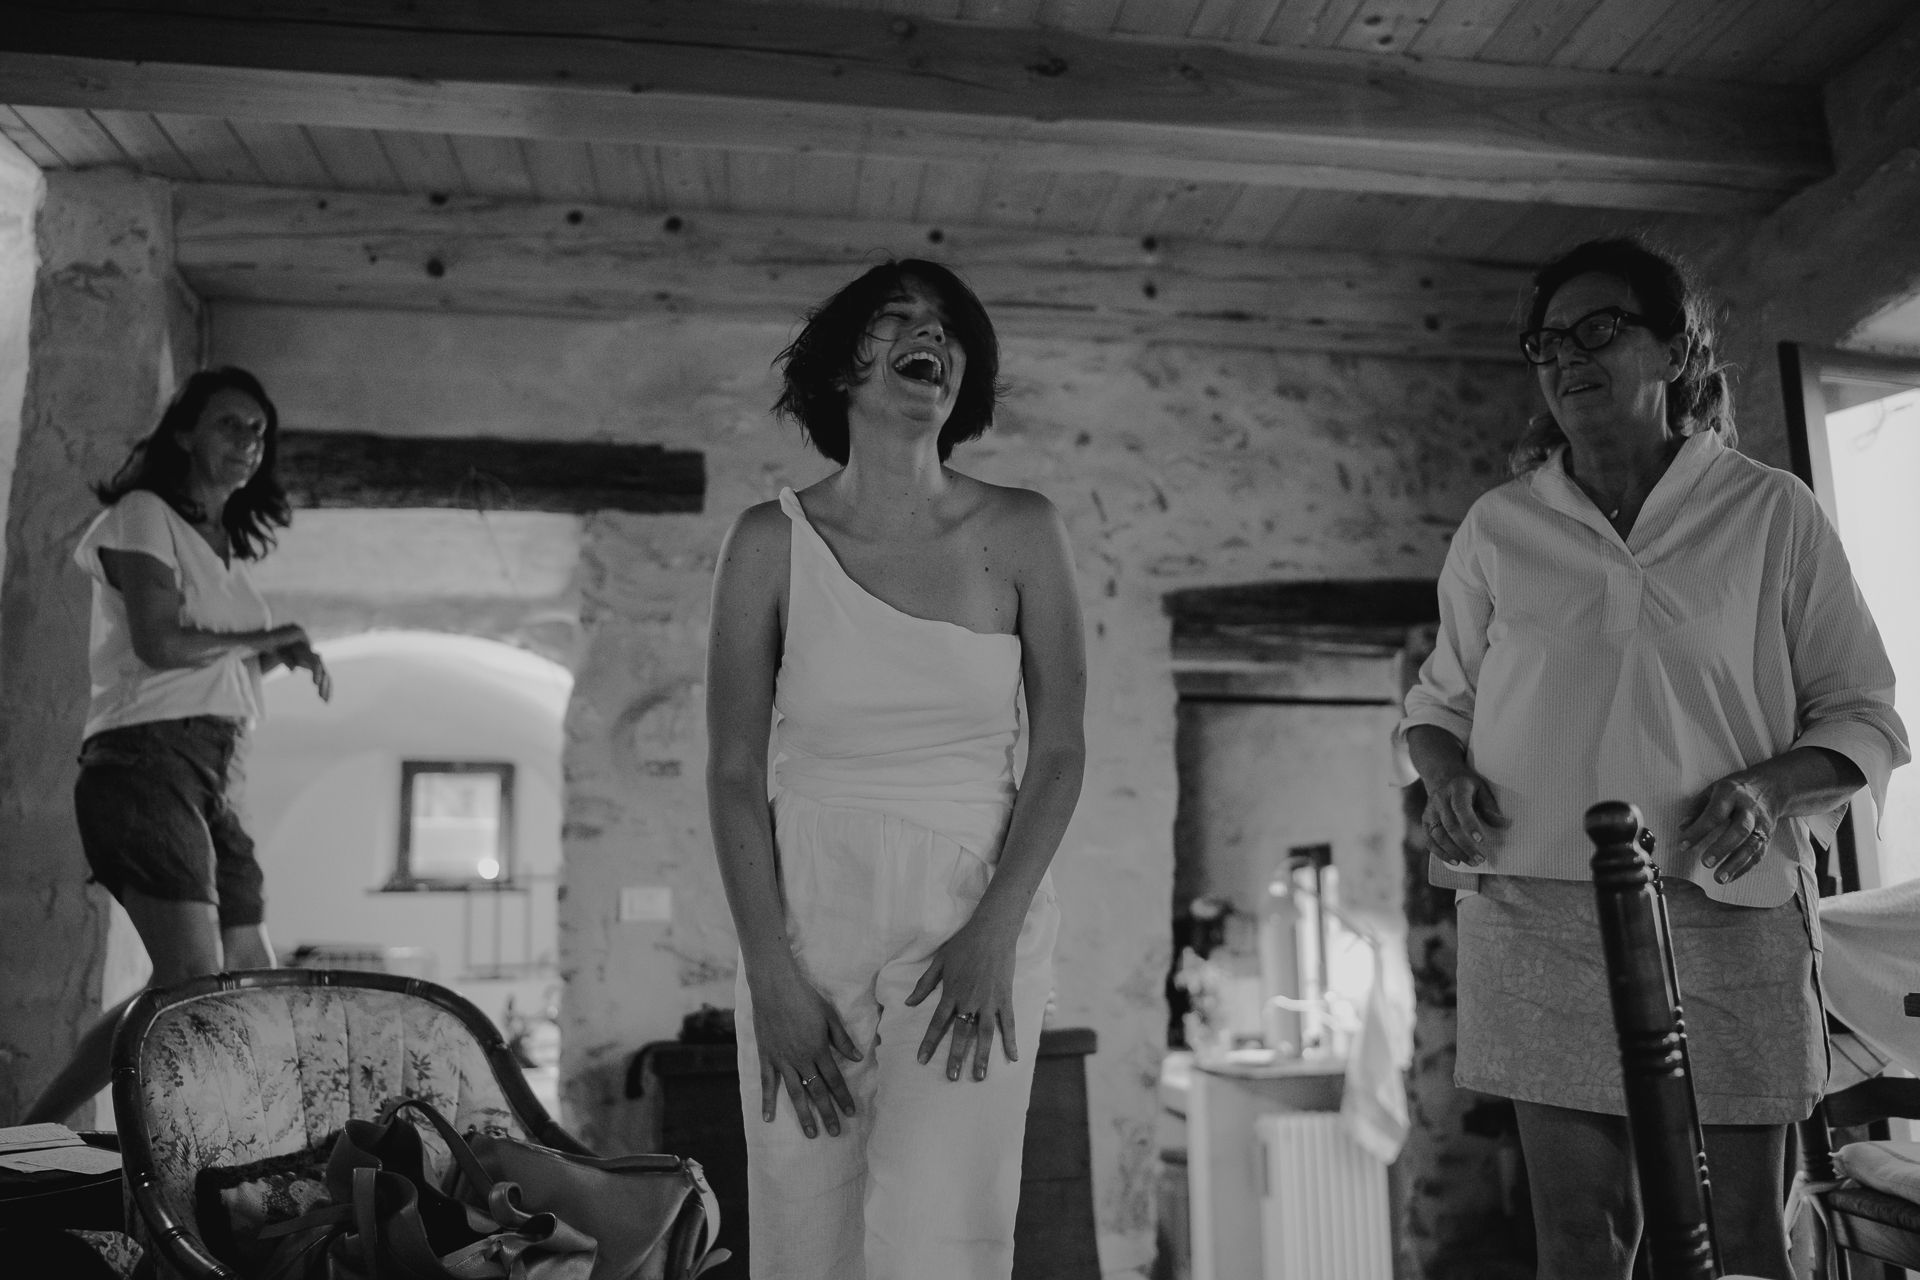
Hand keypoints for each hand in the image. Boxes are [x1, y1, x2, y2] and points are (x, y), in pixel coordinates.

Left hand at [279, 639, 332, 701]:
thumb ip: (286, 659)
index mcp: (306, 652)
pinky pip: (324, 679)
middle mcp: (315, 657)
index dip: (317, 673)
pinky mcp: (317, 669)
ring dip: (326, 689)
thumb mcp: (280, 651)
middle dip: (323, 684)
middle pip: (323, 671)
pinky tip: (325, 700)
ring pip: (326, 677)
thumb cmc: (282, 646)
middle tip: (321, 697)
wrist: (290, 641)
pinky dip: (325, 689)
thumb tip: (293, 671)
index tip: (315, 684)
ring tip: (326, 702)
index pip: (315, 663)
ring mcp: (317, 663)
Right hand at [746, 962, 860, 1137]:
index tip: (851, 1113)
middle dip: (827, 1113)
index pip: (834, 1079)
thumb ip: (842, 1039)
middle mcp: (801, 1059)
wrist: (774, 986)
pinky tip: (768, 1118)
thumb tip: (859, 1057)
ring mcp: (782, 1060)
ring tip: (811, 1134)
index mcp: (818, 1049)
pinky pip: (767, 1083)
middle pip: (817, 1091)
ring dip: (804, 1115)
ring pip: (795, 1093)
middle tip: (835, 1133)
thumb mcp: (829, 1015)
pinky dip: (767, 1101)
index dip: (843, 1097)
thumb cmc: (805, 997)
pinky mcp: (766, 1056)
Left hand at [906, 910, 1020, 1082]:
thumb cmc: (963, 944)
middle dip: (955, 1057)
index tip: (921, 1060)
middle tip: (951, 1077)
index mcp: (951, 993)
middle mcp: (970, 1001)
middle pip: (961, 1034)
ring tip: (979, 1076)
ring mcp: (989, 1001)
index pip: (937, 1023)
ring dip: (981, 1056)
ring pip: (985, 1034)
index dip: (929, 1043)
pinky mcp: (1005, 998)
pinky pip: (1008, 1023)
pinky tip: (1013, 1058)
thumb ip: (924, 984)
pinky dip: (1011, 1041)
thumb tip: (909, 1003)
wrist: (992, 931)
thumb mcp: (939, 962)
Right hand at [1423, 768, 1509, 866]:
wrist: (1441, 775)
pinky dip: (1440, 852)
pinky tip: (1454, 862)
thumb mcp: (1481, 787)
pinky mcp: (1425, 820)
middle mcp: (1440, 800)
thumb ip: (1489, 805)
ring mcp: (1430, 811)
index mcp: (1456, 789)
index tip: (1481, 840)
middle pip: (1450, 826)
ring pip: (1438, 835)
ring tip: (1470, 862)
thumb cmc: (1466, 784)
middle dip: (1465, 845)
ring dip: (1454, 852)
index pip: (1461, 808)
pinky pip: (1429, 839)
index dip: (1470, 825)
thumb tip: (1502, 824)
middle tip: (1480, 859)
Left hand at [1678, 770, 1779, 883]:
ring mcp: (1762, 823)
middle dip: (1722, 848)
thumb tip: (1682, 829)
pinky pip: (1758, 854)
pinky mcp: (1768, 836)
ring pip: (1752, 845)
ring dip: (1735, 864)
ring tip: (1719, 878)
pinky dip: (1744, 868)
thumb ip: (1696, 809)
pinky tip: (1730, 878)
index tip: (1682, 845)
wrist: (1771, 787)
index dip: (1698, 830)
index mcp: (1731, 793)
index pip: (1715, 814)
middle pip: (1739, 830)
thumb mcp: (1712, 790)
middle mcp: (1749, 809)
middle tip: (1705, 863)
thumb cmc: (1734, 790)